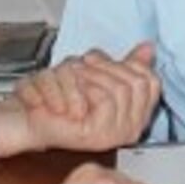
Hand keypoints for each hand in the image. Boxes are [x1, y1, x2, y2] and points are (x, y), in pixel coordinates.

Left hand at [16, 44, 161, 152]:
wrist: (32, 118)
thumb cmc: (62, 99)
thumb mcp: (99, 76)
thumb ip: (127, 64)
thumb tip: (148, 47)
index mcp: (136, 116)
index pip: (152, 82)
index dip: (132, 64)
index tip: (105, 60)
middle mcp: (131, 129)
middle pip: (140, 83)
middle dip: (110, 66)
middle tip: (86, 63)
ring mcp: (116, 134)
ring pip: (122, 89)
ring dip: (96, 74)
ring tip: (78, 73)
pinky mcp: (99, 136)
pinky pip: (106, 100)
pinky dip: (89, 86)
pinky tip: (78, 86)